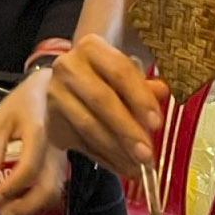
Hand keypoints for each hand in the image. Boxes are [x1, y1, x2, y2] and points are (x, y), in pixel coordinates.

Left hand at [0, 70, 68, 214]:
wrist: (52, 90)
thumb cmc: (24, 103)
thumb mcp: (1, 120)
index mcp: (38, 135)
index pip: (29, 169)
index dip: (10, 188)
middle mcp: (55, 151)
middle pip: (48, 189)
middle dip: (24, 207)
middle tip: (2, 213)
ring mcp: (61, 160)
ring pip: (54, 193)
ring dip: (32, 209)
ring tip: (9, 212)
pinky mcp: (61, 165)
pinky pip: (54, 190)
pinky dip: (38, 203)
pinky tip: (21, 203)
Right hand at [35, 37, 167, 179]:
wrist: (74, 85)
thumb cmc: (109, 79)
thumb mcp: (128, 76)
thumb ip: (145, 86)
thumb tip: (161, 93)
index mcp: (91, 48)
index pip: (119, 71)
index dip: (140, 98)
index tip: (157, 123)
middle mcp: (68, 67)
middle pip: (101, 99)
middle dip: (127, 130)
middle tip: (147, 154)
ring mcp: (55, 95)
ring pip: (88, 126)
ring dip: (117, 150)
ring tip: (138, 166)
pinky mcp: (52, 122)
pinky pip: (81, 144)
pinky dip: (105, 159)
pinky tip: (124, 167)